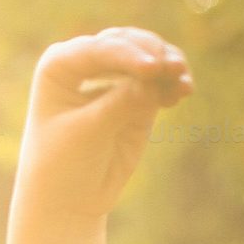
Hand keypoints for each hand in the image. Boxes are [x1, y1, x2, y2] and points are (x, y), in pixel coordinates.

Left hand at [11, 28, 191, 230]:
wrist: (68, 199)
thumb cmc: (62, 164)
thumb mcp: (88, 132)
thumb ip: (120, 103)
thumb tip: (156, 78)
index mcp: (59, 65)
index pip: (98, 49)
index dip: (127, 55)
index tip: (152, 70)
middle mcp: (86, 62)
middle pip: (126, 43)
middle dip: (153, 53)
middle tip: (176, 69)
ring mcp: (114, 76)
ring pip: (148, 56)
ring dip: (169, 65)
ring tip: (184, 84)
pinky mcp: (137, 95)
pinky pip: (161, 81)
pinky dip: (173, 83)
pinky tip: (183, 93)